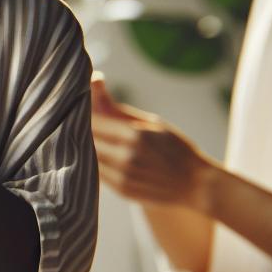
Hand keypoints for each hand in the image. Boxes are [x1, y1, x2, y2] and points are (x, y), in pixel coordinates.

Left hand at [89, 74, 214, 209]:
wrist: (196, 184)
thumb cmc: (175, 147)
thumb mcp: (151, 122)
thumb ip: (117, 108)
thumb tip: (94, 80)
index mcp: (135, 135)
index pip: (92, 121)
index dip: (81, 113)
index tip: (77, 107)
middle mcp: (127, 158)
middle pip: (87, 140)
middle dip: (79, 130)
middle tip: (75, 121)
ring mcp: (123, 177)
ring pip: (88, 158)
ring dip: (82, 147)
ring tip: (83, 138)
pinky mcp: (121, 191)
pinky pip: (96, 173)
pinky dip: (92, 163)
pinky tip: (94, 156)